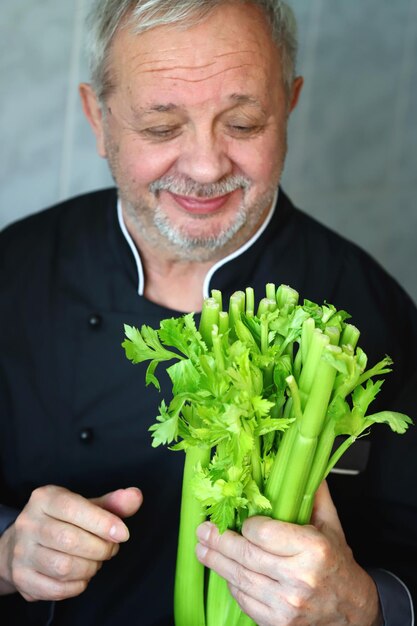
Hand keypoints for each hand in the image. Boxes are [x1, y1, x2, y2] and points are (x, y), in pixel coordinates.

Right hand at [0, 485, 142, 600]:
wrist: (23, 542)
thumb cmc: (62, 521)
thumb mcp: (85, 506)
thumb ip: (112, 503)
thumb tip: (135, 497)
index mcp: (44, 498)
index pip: (73, 508)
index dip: (102, 522)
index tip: (123, 534)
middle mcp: (28, 523)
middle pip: (69, 540)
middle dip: (100, 548)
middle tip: (110, 549)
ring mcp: (21, 552)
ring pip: (64, 567)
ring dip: (90, 567)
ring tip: (96, 561)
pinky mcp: (22, 578)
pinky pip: (57, 589)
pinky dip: (78, 585)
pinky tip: (83, 575)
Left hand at [196, 481, 382, 625]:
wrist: (353, 612)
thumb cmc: (338, 564)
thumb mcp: (330, 526)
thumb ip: (314, 495)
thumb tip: (302, 465)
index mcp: (313, 549)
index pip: (262, 533)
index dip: (246, 525)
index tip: (243, 521)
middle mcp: (299, 578)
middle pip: (246, 555)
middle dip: (218, 542)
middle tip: (203, 531)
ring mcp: (287, 604)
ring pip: (240, 579)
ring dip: (217, 562)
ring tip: (202, 550)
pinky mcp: (277, 623)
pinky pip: (245, 600)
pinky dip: (233, 585)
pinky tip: (226, 572)